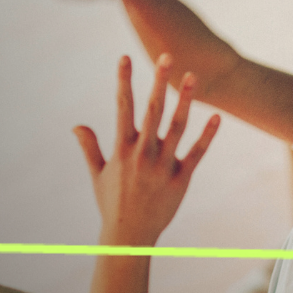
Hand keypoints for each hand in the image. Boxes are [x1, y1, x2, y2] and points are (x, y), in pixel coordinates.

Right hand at [74, 54, 220, 246]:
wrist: (129, 236)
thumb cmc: (112, 203)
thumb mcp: (97, 174)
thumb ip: (90, 147)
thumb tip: (76, 125)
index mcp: (122, 150)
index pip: (122, 108)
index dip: (124, 81)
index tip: (124, 58)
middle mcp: (142, 155)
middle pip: (153, 111)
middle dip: (159, 82)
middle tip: (167, 56)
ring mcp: (163, 166)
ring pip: (177, 127)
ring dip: (185, 101)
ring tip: (192, 76)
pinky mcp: (181, 180)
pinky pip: (197, 153)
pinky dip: (207, 135)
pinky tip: (216, 116)